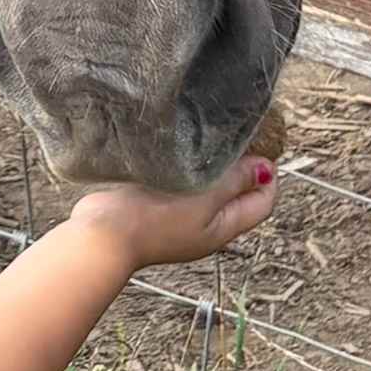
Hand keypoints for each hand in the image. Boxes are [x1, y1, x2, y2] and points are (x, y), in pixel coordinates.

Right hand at [63, 158, 278, 275]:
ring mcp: (180, 218)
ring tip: (212, 139)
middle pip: (237, 195)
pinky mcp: (158, 206)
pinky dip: (189, 169)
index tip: (263, 145)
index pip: (261, 203)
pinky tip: (182, 151)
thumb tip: (266, 169)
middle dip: (243, 167)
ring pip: (209, 188)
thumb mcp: (202, 198)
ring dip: (214, 167)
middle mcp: (205, 226)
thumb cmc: (153, 219)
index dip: (268, 176)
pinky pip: (184, 186)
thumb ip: (234, 182)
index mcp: (222, 229)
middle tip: (239, 135)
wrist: (102, 235)